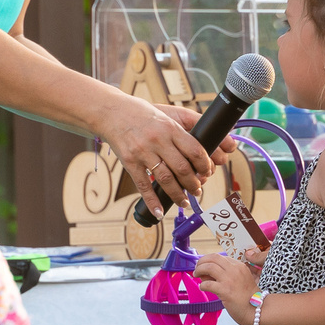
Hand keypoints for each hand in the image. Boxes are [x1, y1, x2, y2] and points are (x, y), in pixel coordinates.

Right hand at [100, 92, 214, 214]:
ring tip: (184, 201)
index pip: (195, 150)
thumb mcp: (168, 114)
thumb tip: (212, 145)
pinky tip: (159, 212)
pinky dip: (152, 201)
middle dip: (194, 183)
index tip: (207, 172)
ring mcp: (143, 152)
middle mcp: (158, 140)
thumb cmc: (144, 114)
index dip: (205, 165)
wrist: (112, 112)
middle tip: (197, 190)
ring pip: (165, 179)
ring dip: (177, 194)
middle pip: (182, 168)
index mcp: (170, 128)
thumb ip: (189, 127)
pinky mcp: (130, 162)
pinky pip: (143, 186)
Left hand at [192, 252, 260, 324]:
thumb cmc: (248, 298)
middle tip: (197, 268)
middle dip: (202, 261)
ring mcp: (229, 280)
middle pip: (213, 258)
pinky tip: (203, 288)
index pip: (220, 257)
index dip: (209, 260)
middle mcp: (234, 270)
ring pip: (209, 267)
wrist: (257, 310)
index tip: (204, 265)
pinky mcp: (225, 291)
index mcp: (239, 266)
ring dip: (199, 270)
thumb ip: (226, 275)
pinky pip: (207, 284)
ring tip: (196, 275)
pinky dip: (202, 285)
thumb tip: (206, 273)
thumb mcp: (241, 280)